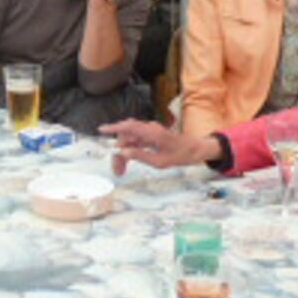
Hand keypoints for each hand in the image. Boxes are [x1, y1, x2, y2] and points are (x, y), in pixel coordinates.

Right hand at [100, 119, 218, 173]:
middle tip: (117, 170)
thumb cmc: (180, 155)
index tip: (101, 130)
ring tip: (121, 171)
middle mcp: (149, 129)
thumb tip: (123, 152)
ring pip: (130, 140)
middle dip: (118, 152)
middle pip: (127, 136)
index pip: (129, 126)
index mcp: (152, 133)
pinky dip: (130, 151)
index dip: (114, 127)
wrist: (195, 150)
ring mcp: (150, 132)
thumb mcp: (160, 161)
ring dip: (123, 154)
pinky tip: (127, 161)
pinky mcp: (151, 136)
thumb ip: (141, 156)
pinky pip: (136, 142)